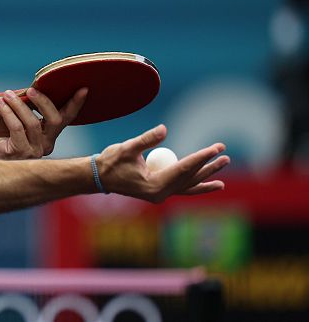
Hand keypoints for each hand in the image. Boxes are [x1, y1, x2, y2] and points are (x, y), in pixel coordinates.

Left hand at [0, 87, 87, 159]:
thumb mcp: (12, 112)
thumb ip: (24, 103)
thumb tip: (32, 87)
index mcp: (46, 134)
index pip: (65, 118)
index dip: (74, 104)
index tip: (82, 88)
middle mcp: (44, 145)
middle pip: (55, 120)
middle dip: (44, 101)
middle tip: (30, 90)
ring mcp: (34, 151)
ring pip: (33, 122)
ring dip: (19, 104)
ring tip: (6, 95)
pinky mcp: (20, 153)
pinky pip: (18, 128)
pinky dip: (9, 113)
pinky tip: (0, 104)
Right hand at [96, 125, 228, 201]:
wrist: (98, 177)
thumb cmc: (111, 162)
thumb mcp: (127, 148)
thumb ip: (146, 139)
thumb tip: (164, 129)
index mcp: (155, 185)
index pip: (184, 169)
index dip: (202, 157)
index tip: (216, 148)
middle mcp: (161, 194)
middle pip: (191, 179)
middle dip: (209, 167)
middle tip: (225, 156)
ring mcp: (160, 195)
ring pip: (189, 186)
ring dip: (206, 178)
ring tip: (223, 175)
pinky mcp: (159, 192)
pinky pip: (182, 189)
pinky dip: (196, 186)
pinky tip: (210, 184)